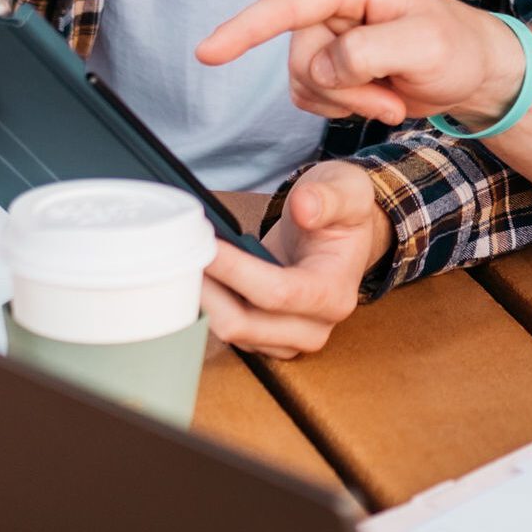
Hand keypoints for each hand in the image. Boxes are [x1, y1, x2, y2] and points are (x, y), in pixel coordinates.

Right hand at [197, 0, 527, 132]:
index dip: (244, 29)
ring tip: (391, 96)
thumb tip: (323, 67)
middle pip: (301, 58)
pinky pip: (308, 96)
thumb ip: (368, 53)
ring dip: (348, 103)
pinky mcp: (324, 59)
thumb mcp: (424, 47)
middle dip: (346, 91)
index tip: (206, 54)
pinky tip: (377, 97)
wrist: (470, 70)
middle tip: (391, 99)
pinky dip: (342, 109)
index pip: (286, 4)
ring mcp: (323, 29)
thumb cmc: (455, 49)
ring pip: (303, 82)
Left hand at [199, 160, 387, 358]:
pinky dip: (211, 308)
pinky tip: (201, 278)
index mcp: (336, 293)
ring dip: (206, 300)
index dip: (237, 271)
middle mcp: (315, 327)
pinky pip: (230, 334)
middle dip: (210, 290)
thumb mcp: (347, 191)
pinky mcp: (268, 340)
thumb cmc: (342, 215)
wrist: (341, 238)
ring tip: (188, 262)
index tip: (208, 245)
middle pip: (246, 325)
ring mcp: (290, 339)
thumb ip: (329, 196)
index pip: (279, 293)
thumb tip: (305, 207)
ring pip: (233, 334)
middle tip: (185, 253)